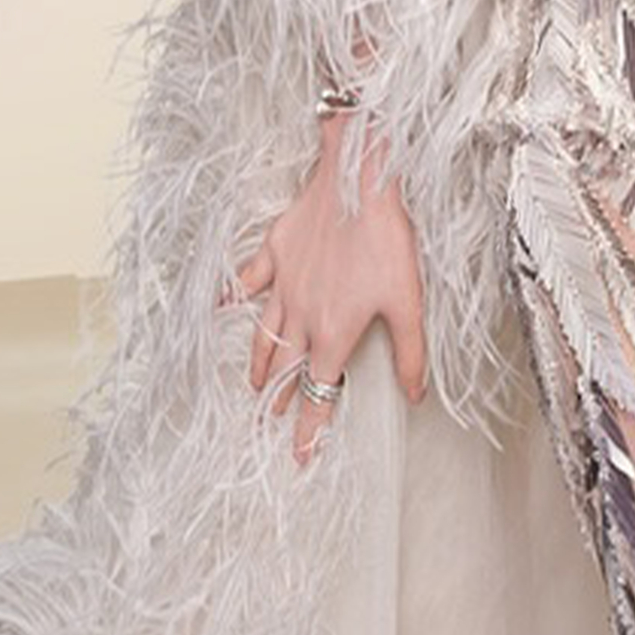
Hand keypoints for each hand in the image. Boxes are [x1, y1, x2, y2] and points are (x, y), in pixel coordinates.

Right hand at [220, 115, 428, 468]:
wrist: (359, 178)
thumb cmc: (387, 237)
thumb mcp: (408, 300)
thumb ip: (409, 351)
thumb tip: (415, 394)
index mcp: (334, 332)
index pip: (319, 392)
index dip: (310, 428)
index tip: (299, 456)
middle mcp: (302, 315)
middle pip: (285, 367)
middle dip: (278, 398)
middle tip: (269, 422)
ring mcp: (284, 283)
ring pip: (263, 332)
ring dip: (257, 362)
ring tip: (252, 383)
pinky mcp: (276, 251)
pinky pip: (247, 279)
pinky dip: (232, 296)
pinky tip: (219, 306)